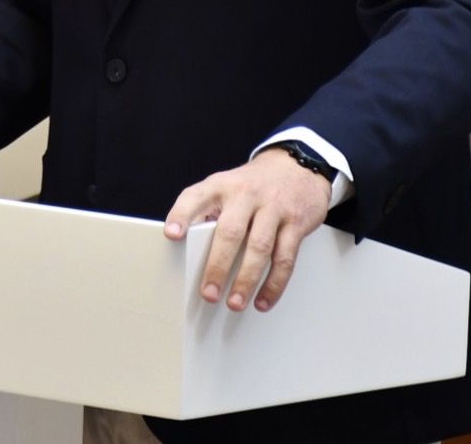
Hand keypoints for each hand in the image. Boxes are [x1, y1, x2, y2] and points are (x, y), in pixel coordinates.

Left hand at [163, 149, 330, 312]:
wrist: (298, 166)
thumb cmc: (254, 184)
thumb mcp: (227, 186)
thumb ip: (209, 211)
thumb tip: (188, 248)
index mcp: (221, 185)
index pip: (195, 196)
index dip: (182, 215)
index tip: (172, 235)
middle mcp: (246, 194)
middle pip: (230, 231)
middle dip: (217, 265)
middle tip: (208, 293)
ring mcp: (274, 207)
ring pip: (259, 248)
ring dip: (246, 280)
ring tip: (234, 303)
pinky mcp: (296, 223)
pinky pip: (285, 258)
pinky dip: (274, 283)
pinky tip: (263, 299)